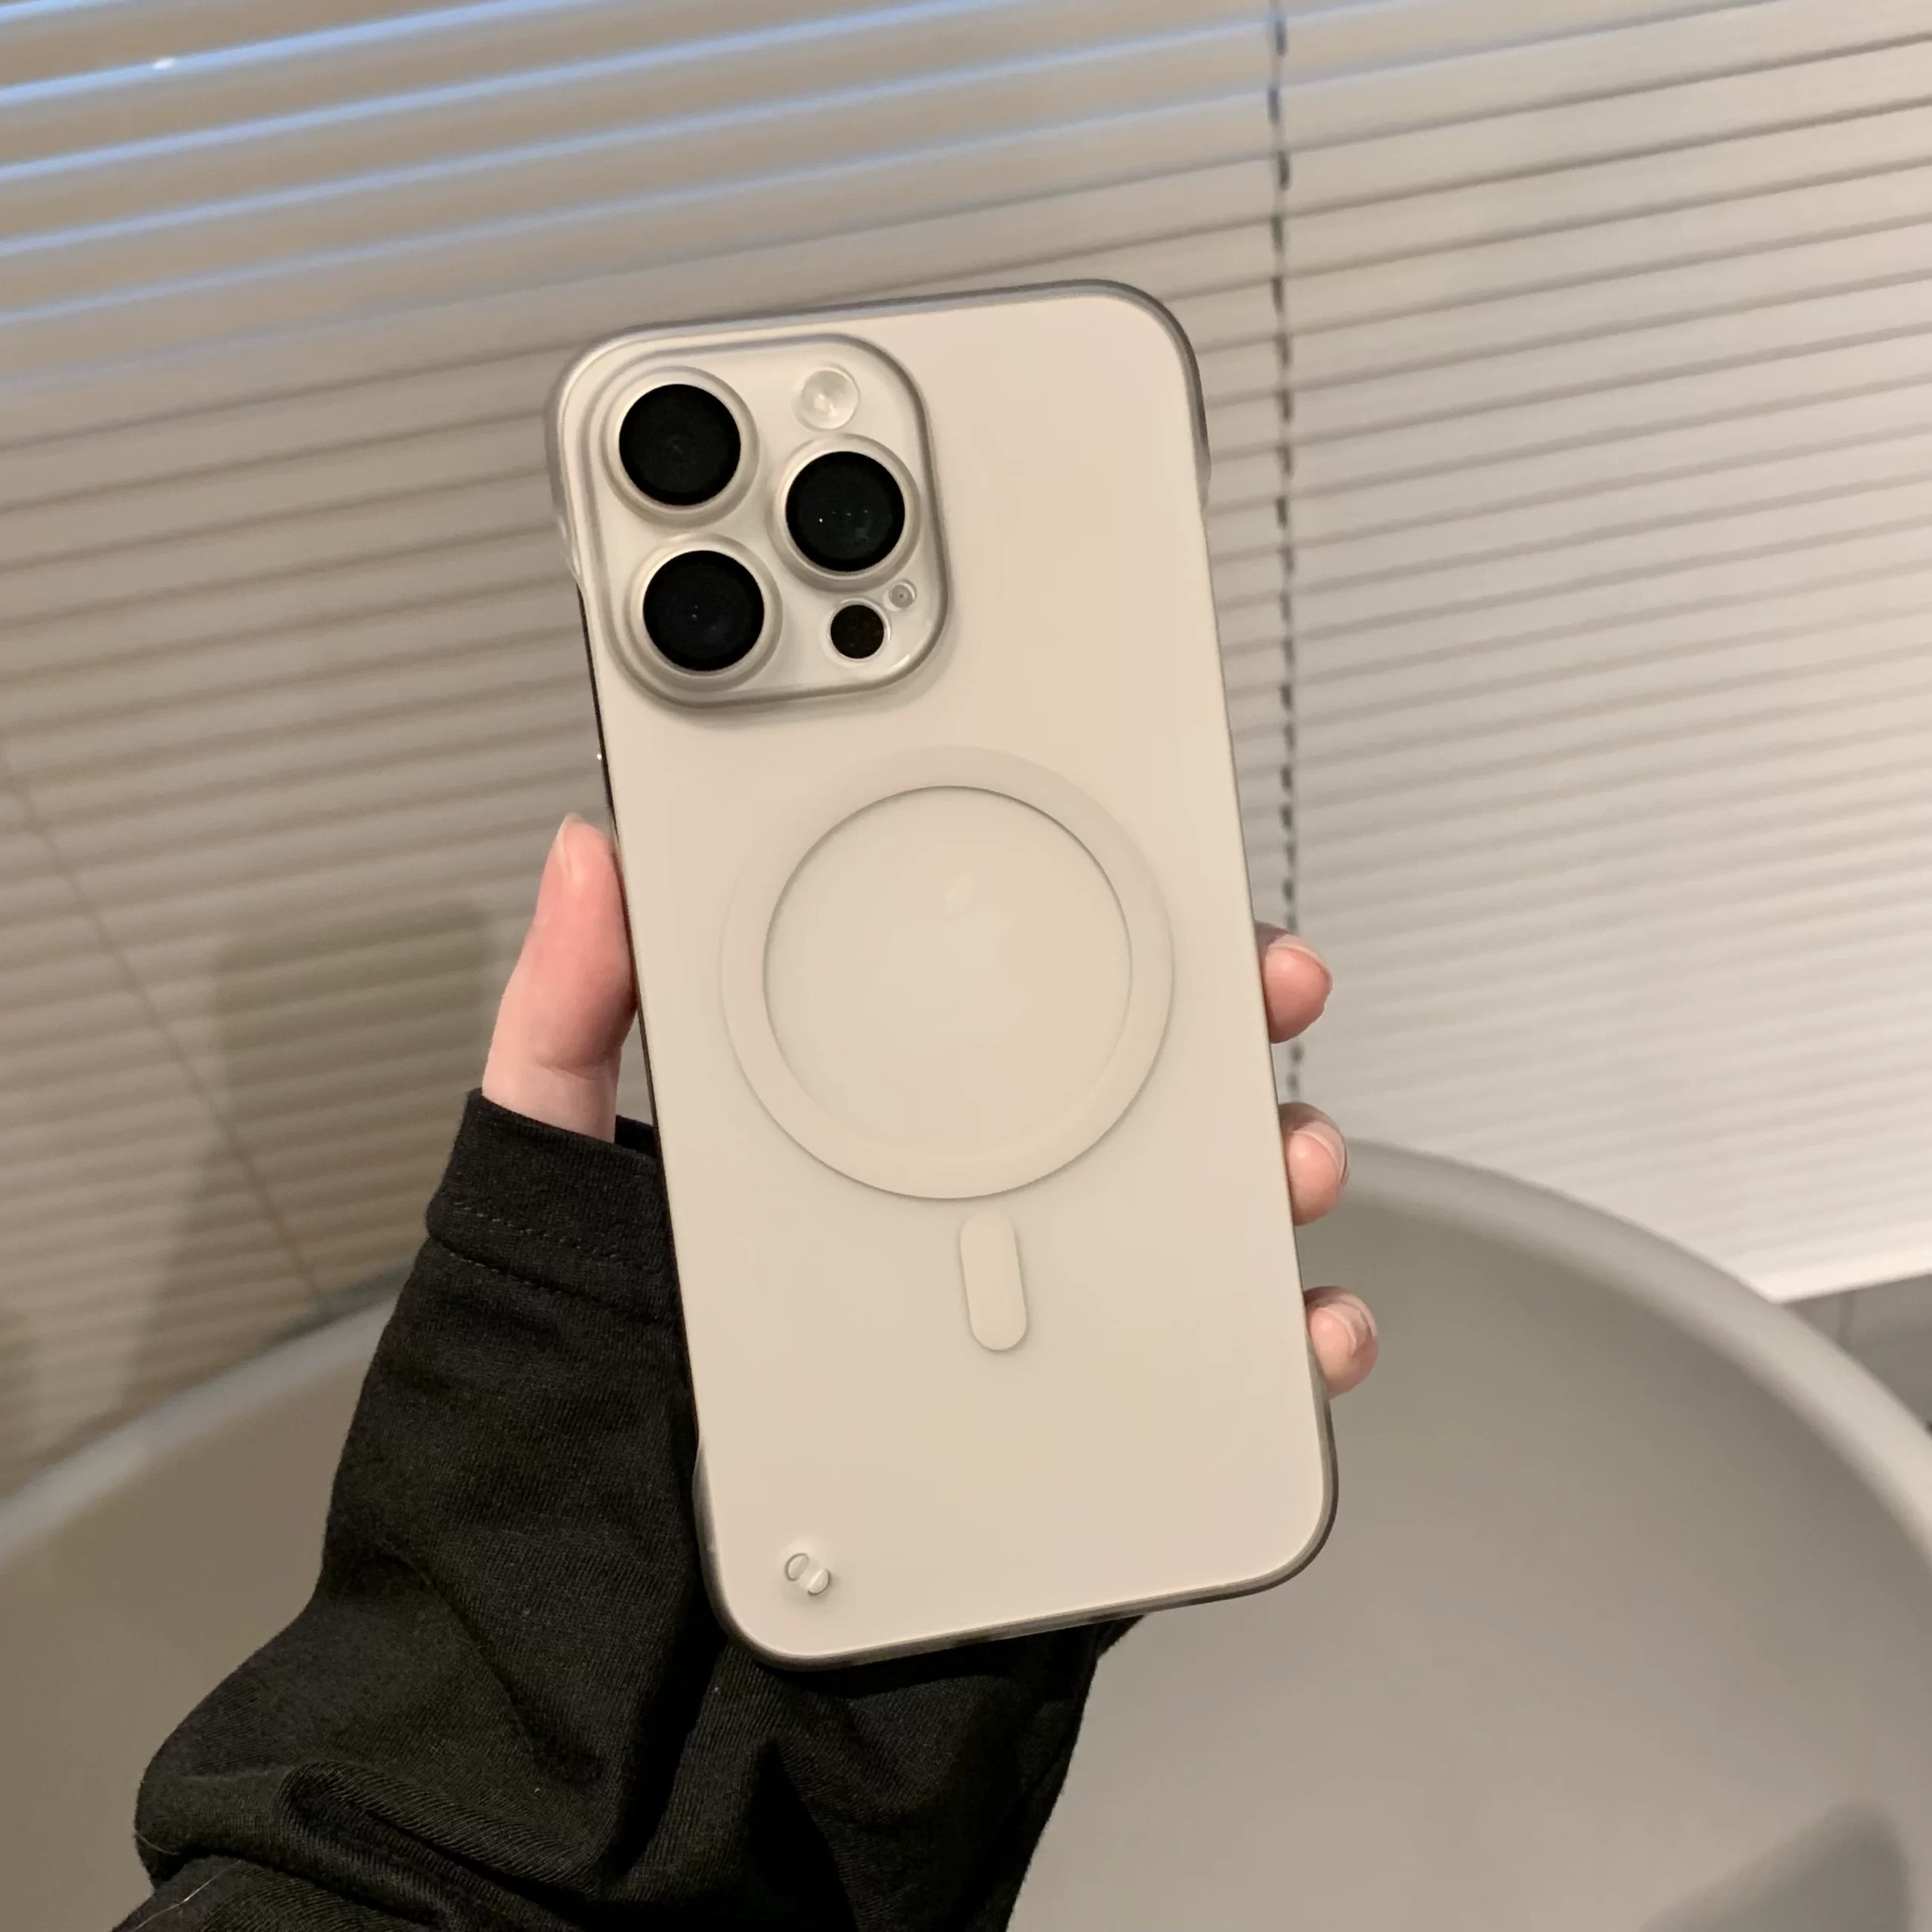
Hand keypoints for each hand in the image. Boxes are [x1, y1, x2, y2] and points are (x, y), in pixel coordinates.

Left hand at [484, 815, 1375, 1395]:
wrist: (625, 1697)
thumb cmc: (566, 1441)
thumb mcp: (543, 1196)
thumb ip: (563, 1030)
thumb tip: (592, 864)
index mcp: (844, 1157)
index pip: (981, 1018)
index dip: (1079, 935)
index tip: (1143, 862)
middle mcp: (950, 1240)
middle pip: (1117, 1107)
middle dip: (1216, 1034)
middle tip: (1257, 986)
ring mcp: (1021, 1348)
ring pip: (1182, 1234)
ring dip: (1265, 1175)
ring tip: (1286, 1155)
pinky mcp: (1073, 1457)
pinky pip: (1202, 1388)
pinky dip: (1284, 1353)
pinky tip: (1302, 1325)